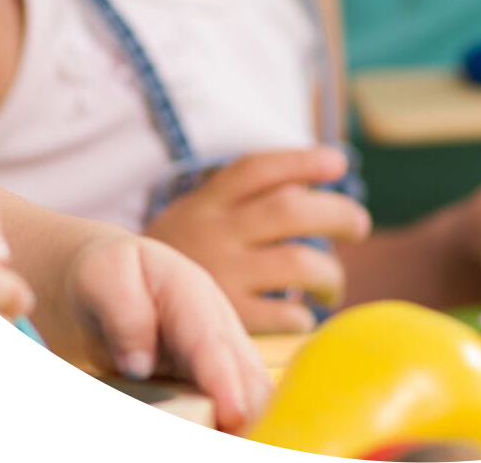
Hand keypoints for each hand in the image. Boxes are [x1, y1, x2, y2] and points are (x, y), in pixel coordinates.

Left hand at [66, 234, 271, 432]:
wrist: (117, 280)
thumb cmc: (110, 276)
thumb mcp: (104, 279)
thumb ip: (124, 314)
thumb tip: (139, 364)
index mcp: (191, 293)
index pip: (210, 341)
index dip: (224, 380)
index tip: (233, 415)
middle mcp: (217, 323)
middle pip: (245, 371)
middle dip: (253, 411)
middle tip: (250, 444)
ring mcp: (220, 350)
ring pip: (250, 390)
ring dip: (253, 421)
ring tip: (249, 447)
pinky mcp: (214, 375)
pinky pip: (237, 402)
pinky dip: (241, 423)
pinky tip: (243, 441)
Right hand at [142, 146, 371, 333]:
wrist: (121, 305)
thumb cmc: (184, 252)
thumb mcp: (201, 212)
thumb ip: (247, 197)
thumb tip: (318, 181)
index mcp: (210, 201)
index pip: (260, 169)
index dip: (304, 161)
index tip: (340, 162)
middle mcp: (218, 232)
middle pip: (290, 210)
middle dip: (337, 213)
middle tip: (358, 226)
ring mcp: (222, 275)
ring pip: (298, 263)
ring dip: (330, 273)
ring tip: (332, 284)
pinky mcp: (225, 320)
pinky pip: (282, 315)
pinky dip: (302, 315)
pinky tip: (303, 316)